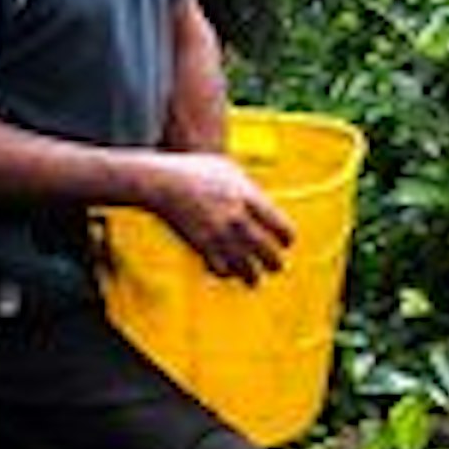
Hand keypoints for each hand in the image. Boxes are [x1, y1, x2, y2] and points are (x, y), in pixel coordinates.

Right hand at [136, 152, 293, 282]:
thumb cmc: (195, 170)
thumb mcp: (228, 169)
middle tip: (275, 267)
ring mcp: (218, 233)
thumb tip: (266, 208)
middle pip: (269, 253)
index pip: (282, 228)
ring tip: (254, 279)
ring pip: (247, 269)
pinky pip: (222, 270)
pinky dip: (226, 272)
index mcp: (248, 197)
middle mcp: (236, 217)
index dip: (287, 240)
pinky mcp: (200, 245)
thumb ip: (250, 189)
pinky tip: (226, 269)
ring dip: (253, 277)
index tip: (284, 243)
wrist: (161, 181)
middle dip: (275, 264)